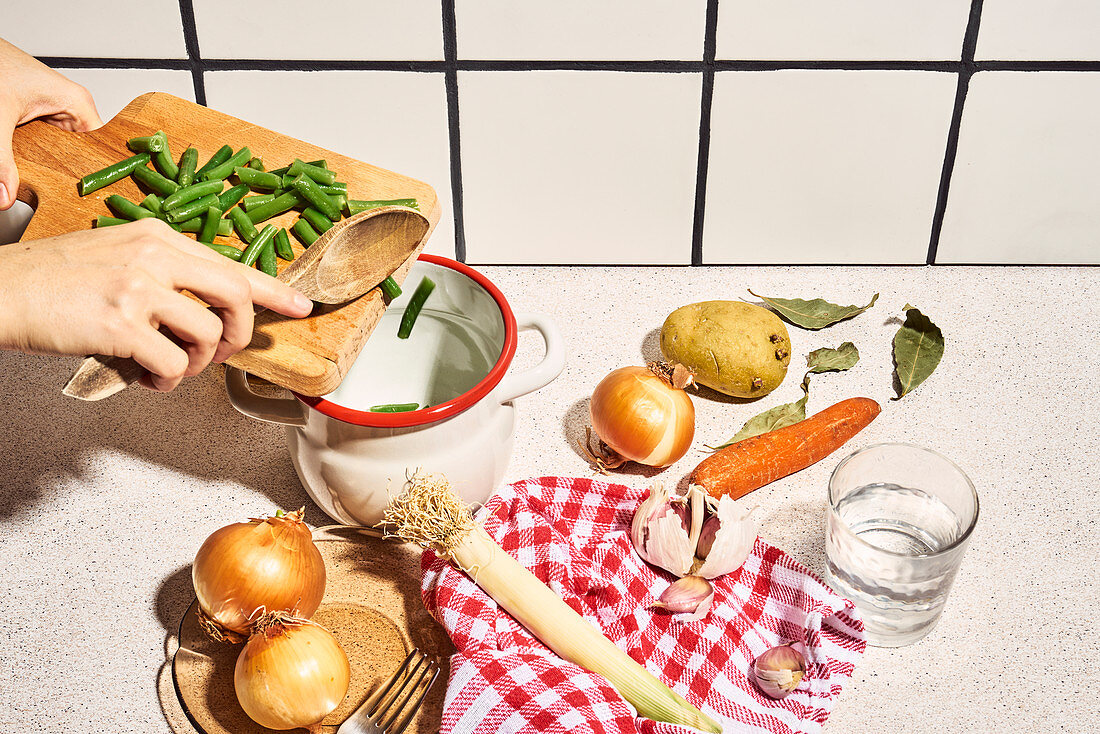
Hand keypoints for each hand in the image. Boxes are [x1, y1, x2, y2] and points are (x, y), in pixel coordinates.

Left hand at [0, 37, 101, 209]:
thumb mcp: (0, 115)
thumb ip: (3, 158)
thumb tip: (5, 194)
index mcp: (77, 103)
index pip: (103, 148)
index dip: (98, 174)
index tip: (92, 198)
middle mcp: (71, 108)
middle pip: (83, 154)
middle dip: (72, 176)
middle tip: (68, 197)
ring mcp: (56, 114)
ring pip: (64, 152)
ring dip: (55, 168)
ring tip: (56, 187)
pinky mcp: (40, 117)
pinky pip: (49, 145)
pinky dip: (41, 159)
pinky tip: (36, 168)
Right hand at [0, 219, 313, 390]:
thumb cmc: (52, 279)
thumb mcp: (117, 255)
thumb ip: (163, 272)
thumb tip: (206, 307)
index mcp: (157, 237)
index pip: (231, 263)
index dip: (272, 289)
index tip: (299, 306)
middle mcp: (153, 255)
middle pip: (234, 295)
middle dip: (238, 334)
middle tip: (221, 353)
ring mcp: (137, 287)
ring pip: (207, 334)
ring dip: (197, 362)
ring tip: (170, 366)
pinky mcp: (120, 323)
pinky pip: (172, 362)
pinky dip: (167, 379)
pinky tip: (147, 376)